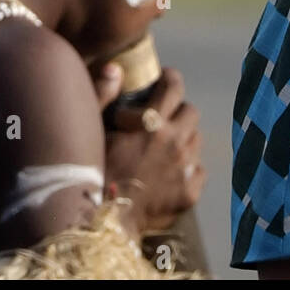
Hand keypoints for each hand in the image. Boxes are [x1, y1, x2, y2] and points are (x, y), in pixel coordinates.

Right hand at [101, 66, 204, 232]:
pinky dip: (187, 169)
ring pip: (196, 141)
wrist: (101, 221)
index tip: (165, 78)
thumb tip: (115, 69)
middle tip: (162, 118)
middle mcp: (175, 142)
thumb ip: (102, 94)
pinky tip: (170, 174)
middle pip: (191, 112)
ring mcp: (185, 168)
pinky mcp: (189, 192)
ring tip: (164, 147)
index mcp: (152, 124)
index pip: (173, 87)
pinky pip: (199, 171)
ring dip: (183, 139)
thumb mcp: (90, 129)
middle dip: (178, 111)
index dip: (170, 78)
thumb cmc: (90, 172)